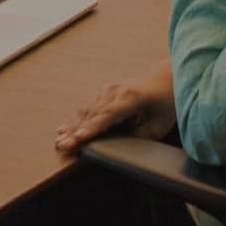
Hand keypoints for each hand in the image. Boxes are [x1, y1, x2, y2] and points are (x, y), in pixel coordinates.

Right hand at [56, 67, 175, 153]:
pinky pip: (87, 107)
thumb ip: (140, 136)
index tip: (78, 139)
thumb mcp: (160, 124)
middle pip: (92, 114)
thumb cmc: (166, 103)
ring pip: (86, 110)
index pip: (107, 115)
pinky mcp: (103, 92)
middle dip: (76, 131)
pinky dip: (75, 120)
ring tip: (60, 141)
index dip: (92, 128)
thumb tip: (119, 147)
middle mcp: (115, 90)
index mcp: (131, 97)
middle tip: (63, 146)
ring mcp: (107, 89)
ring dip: (72, 127)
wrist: (165, 78)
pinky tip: (63, 130)